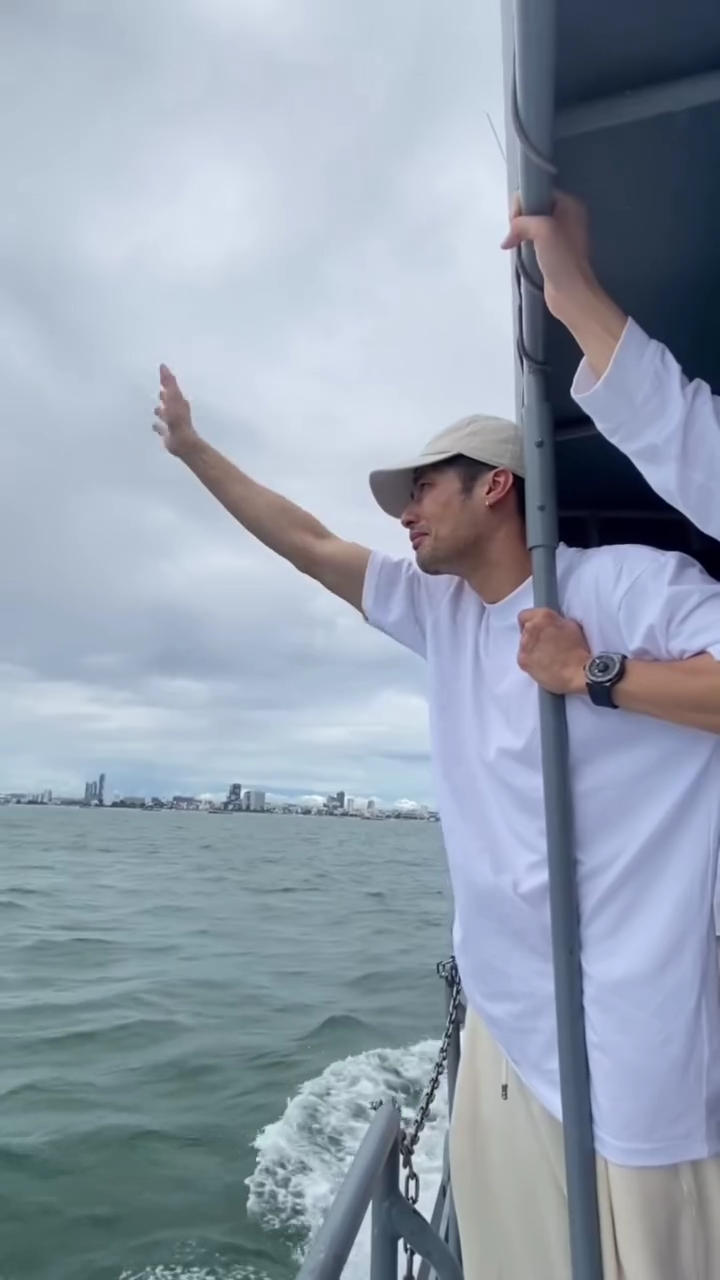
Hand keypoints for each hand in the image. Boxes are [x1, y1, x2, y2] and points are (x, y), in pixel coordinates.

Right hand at [153, 365, 198, 457]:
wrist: (183, 442)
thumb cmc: (178, 420)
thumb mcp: (173, 398)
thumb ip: (169, 383)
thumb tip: (164, 367)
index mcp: (178, 401)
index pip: (171, 386)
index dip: (166, 378)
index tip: (162, 368)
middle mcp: (176, 411)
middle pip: (169, 400)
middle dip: (165, 395)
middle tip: (160, 390)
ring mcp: (172, 423)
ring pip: (165, 414)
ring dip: (161, 411)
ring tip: (155, 409)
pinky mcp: (168, 433)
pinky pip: (161, 428)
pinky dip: (158, 426)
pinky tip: (154, 426)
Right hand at [501, 191, 597, 322]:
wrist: (570, 293)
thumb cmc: (561, 258)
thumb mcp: (542, 229)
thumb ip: (522, 222)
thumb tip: (508, 238)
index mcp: (569, 205)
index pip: (539, 192)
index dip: (524, 203)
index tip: (515, 220)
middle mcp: (566, 217)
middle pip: (534, 208)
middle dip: (520, 220)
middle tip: (515, 234)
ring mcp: (560, 236)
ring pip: (532, 226)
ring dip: (521, 234)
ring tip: (515, 244)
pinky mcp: (553, 253)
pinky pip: (533, 241)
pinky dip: (524, 245)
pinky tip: (519, 252)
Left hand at [517, 608, 589, 695]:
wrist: (577, 671)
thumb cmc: (578, 648)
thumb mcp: (570, 625)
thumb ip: (554, 622)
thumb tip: (548, 626)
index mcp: (543, 616)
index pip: (524, 615)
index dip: (531, 622)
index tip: (538, 629)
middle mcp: (530, 628)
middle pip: (525, 630)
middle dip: (533, 636)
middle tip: (545, 645)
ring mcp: (524, 645)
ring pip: (523, 645)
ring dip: (531, 649)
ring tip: (545, 658)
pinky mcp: (522, 660)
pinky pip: (523, 658)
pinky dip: (530, 661)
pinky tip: (541, 666)